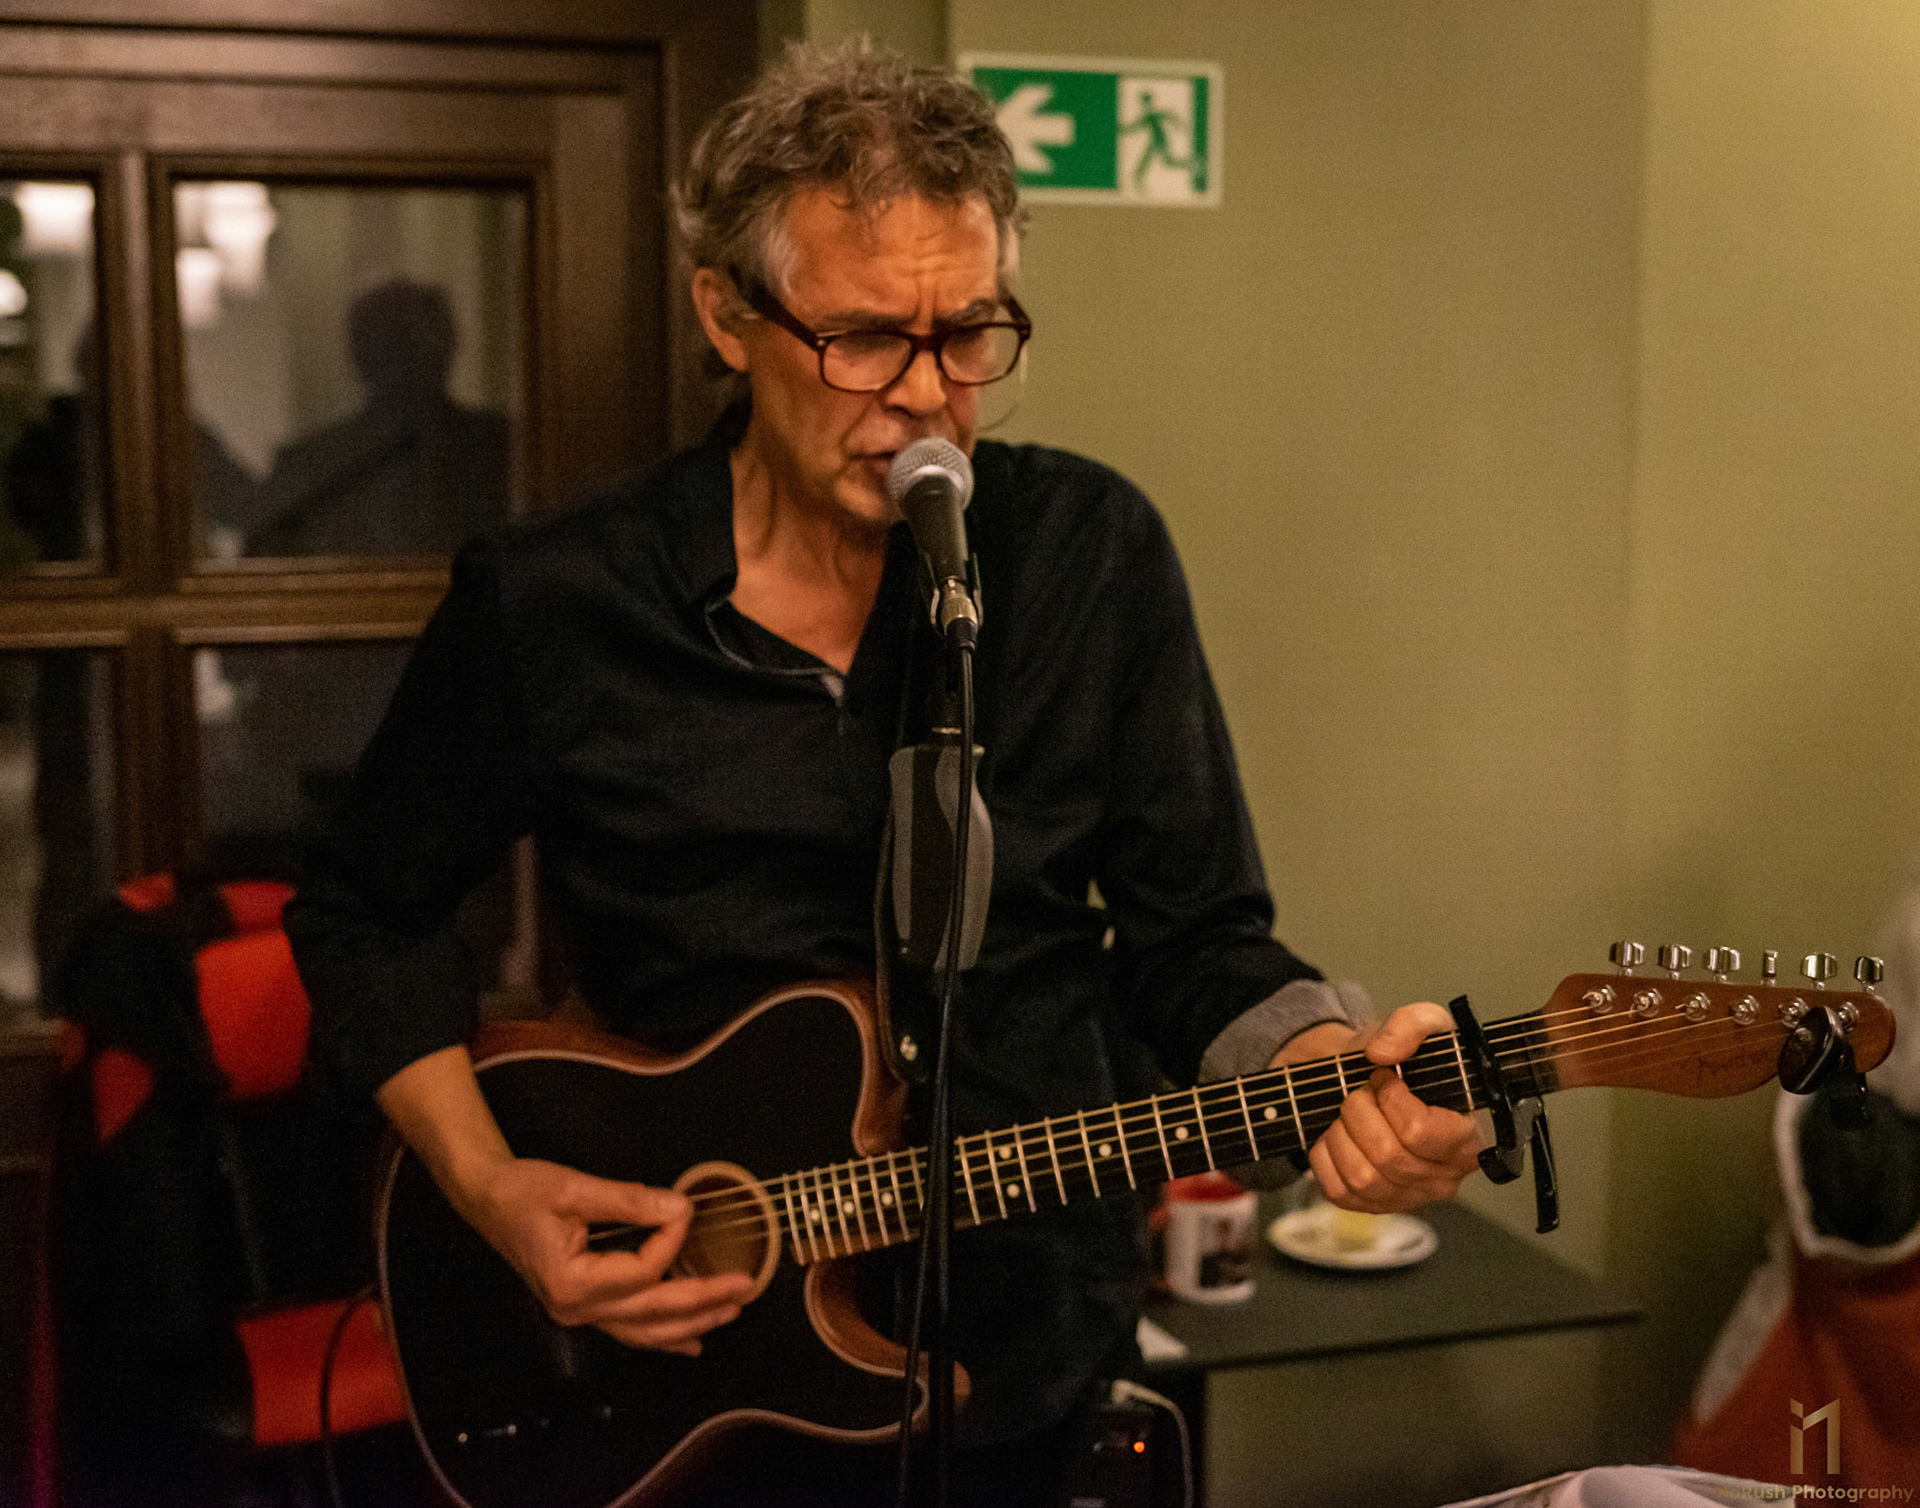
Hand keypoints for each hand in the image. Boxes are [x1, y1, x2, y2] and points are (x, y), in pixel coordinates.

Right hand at [458, 1156, 755, 1355]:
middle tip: (743, 1288)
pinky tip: (688, 1340)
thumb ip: (630, 1201)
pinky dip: (661, 1335)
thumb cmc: (523, 1191)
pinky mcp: (582, 1305)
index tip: (685, 1208)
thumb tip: (679, 1208)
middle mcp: (576, 1308)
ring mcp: (578, 1312)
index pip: (643, 1270)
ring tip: (728, 1313)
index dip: (672, 1238)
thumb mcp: (575, 1188)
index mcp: (572, 1282)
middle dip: (702, 1301)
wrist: (488, 1198)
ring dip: (689, 1323)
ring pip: (643, 1330)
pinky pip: (628, 1328)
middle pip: (652, 1312)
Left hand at [1273, 1003, 1483, 1213]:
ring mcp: (1408, 1198)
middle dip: (1360, 1110)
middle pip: (1387, 1154)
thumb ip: (1411, 1025)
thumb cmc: (1406, 1062)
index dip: (1391, 1097)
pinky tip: (1338, 1137)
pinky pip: (1338, 1190)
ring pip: (1362, 1176)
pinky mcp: (1372, 1207)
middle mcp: (1444, 1179)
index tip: (1386, 1078)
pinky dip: (1326, 1157)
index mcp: (1467, 1140)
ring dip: (1342, 1134)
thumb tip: (1382, 1053)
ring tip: (1350, 1115)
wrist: (1371, 1080)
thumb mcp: (1420, 1026)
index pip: (1420, 1131)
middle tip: (1362, 1093)